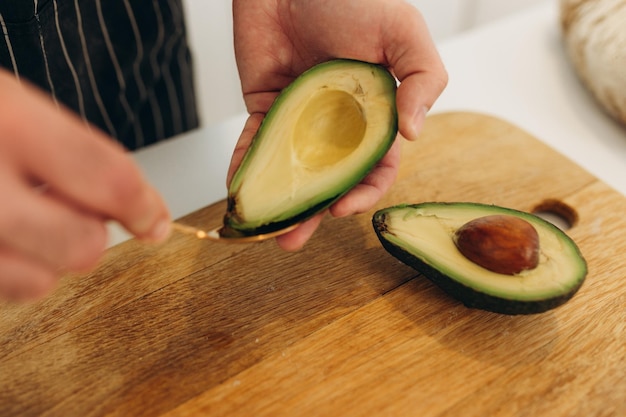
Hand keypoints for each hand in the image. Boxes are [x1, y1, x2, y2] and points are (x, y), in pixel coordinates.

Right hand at [0, 70, 170, 300]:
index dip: (144, 206)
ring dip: (47, 259)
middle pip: (79, 247)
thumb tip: (136, 208)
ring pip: (36, 282)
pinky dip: (9, 269)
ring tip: (25, 222)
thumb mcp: (11, 104)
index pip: (105, 178)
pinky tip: (0, 235)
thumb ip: (72, 153)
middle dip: (92, 237)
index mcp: (7, 120)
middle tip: (79, 216)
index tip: (155, 221)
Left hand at [230, 0, 447, 250]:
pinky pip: (256, 143)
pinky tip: (241, 192)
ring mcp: (300, 117)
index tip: (343, 209)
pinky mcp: (266, 106)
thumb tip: (415, 134)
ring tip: (265, 231)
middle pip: (328, 178)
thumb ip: (423, 78)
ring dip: (279, 202)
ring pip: (291, 169)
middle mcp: (338, 121)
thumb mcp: (403, 30)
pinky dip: (247, 168)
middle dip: (312, 212)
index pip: (375, 165)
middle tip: (293, 239)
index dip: (362, 191)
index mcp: (376, 111)